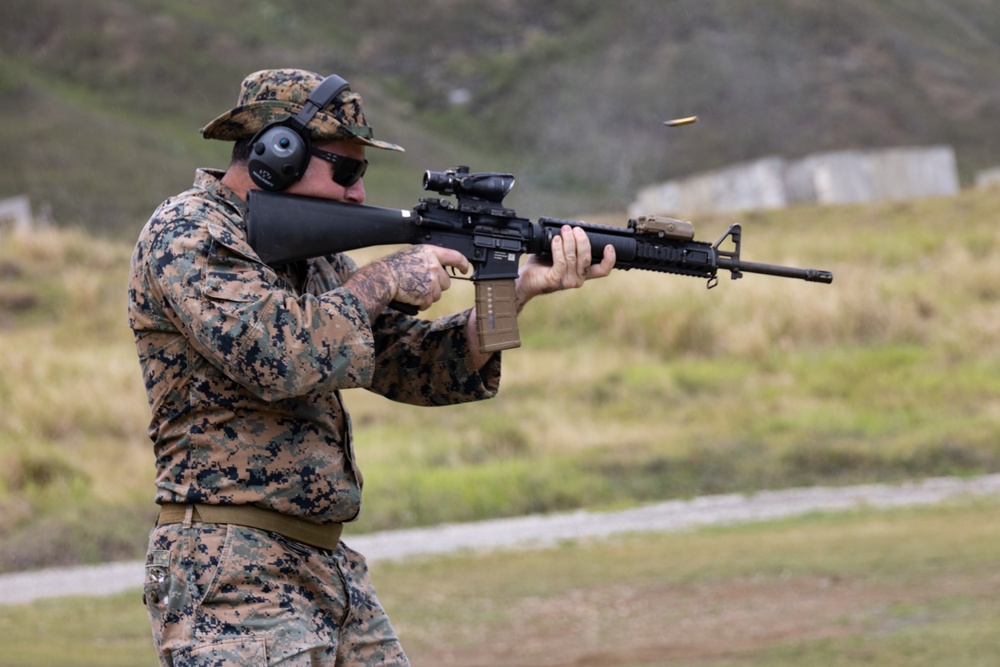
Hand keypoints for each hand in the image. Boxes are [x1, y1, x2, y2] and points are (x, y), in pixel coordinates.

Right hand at [345, 245, 468, 316]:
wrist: (384, 278)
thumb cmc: (394, 266)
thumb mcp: (414, 254)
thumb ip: (429, 259)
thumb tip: (439, 267)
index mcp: (431, 253)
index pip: (455, 257)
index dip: (463, 264)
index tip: (465, 269)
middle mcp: (434, 266)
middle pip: (446, 282)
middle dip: (437, 286)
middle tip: (420, 283)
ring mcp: (432, 282)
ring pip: (438, 294)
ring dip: (428, 295)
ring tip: (413, 289)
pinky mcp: (427, 295)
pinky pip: (429, 303)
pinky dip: (421, 303)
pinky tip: (411, 296)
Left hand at [516, 225, 615, 306]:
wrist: (525, 279)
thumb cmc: (543, 264)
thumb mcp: (560, 250)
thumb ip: (571, 240)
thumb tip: (581, 224)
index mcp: (582, 273)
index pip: (602, 270)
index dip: (609, 259)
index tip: (609, 246)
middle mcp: (578, 279)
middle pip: (587, 258)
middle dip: (582, 240)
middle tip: (575, 229)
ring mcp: (567, 281)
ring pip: (573, 258)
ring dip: (569, 241)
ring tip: (564, 230)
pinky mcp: (555, 280)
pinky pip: (560, 261)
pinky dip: (558, 248)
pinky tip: (556, 239)